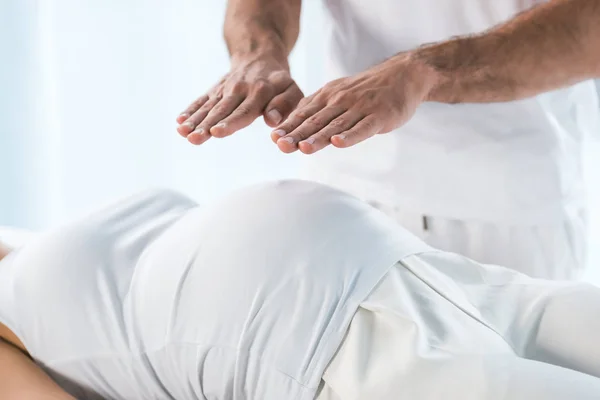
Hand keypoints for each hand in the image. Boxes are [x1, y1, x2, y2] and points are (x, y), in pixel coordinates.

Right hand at [176, 56, 302, 144]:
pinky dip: (191, 110)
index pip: (244, 112)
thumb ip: (285, 105)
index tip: (216, 132)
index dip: (230, 123)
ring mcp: (224, 89)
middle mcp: (239, 90)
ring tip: (182, 132)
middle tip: (194, 138)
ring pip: (209, 107)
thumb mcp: (291, 89)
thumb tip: (272, 120)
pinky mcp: (215, 90)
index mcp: (259, 92)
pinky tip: (179, 122)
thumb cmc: (280, 81)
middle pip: (221, 111)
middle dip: (207, 125)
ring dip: (195, 121)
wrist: (259, 54)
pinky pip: (202, 100)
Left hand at [270, 54, 435, 153]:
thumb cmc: (366, 90)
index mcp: (328, 97)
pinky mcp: (379, 116)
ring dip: (319, 138)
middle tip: (282, 146)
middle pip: (316, 121)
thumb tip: (290, 125)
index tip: (274, 139)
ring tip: (303, 148)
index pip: (304, 114)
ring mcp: (360, 108)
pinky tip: (338, 144)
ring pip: (335, 126)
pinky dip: (350, 136)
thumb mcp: (337, 93)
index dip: (289, 127)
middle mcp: (340, 101)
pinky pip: (362, 128)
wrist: (402, 74)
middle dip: (297, 134)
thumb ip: (317, 109)